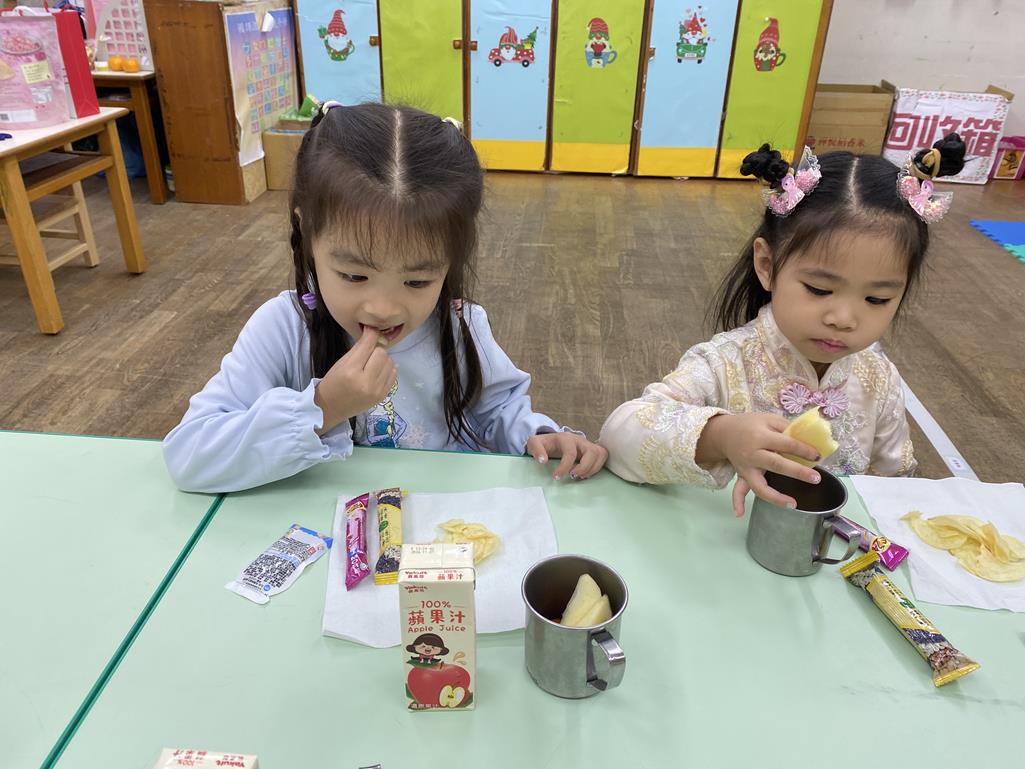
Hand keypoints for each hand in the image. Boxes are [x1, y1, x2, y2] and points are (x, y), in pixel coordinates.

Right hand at [314, 328, 396, 433]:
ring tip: (372, 365)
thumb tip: (373, 331)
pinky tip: (377, 373)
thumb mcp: (341, 363)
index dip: (371, 333)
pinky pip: (394, 374)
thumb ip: (359, 348)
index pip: (368, 345)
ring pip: (390, 362)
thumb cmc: (333, 382)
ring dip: (383, 360)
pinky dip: (387, 370)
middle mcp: (366, 381)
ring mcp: (377, 390)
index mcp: (351, 371)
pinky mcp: (383, 395)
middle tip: (367, 355)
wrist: (331, 408)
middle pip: (382, 352)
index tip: (371, 329)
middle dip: (376, 350)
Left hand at [527, 432, 607, 480]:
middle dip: (584, 467)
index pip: (570, 452)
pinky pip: (603, 456)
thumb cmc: (545, 444)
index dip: (564, 467)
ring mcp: (588, 444)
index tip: (556, 477)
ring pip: (600, 454)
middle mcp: (580, 440)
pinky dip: (597, 467)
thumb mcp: (534, 443)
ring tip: (579, 476)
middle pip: (592, 452)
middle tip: (573, 476)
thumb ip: (536, 450)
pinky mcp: (593, 449)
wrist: (553, 439)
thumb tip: (543, 461)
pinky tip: (585, 473)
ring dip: (592, 468)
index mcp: (565, 438)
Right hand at [698, 413, 820, 516]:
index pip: (787, 444)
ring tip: (792, 504)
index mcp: (760, 436)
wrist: (724, 432)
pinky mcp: (742, 475)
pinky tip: (740, 514)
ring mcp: (746, 467)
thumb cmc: (750, 425)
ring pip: (759, 485)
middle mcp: (753, 454)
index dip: (804, 450)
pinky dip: (737, 502)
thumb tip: (808, 440)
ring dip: (776, 497)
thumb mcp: (769, 419)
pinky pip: (737, 490)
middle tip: (816, 478)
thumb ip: (786, 428)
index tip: (818, 455)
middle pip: (776, 465)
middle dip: (798, 472)